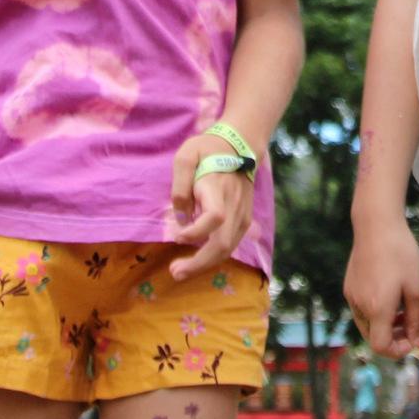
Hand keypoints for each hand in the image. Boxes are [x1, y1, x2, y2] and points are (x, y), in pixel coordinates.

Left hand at [168, 134, 255, 281]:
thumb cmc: (207, 149)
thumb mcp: (185, 156)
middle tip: (174, 272)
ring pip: (228, 249)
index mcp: (218, 188)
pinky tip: (197, 260)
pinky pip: (230, 245)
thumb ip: (179, 186)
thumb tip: (180, 218)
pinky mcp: (244, 220)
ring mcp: (242, 214)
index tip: (177, 236)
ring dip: (205, 264)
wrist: (239, 145)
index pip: (214, 217)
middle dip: (199, 263)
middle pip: (223, 243)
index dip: (196, 232)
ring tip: (181, 271)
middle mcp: (233, 205)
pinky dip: (214, 256)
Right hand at [344, 218, 418, 357]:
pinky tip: (390, 294)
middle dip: (393, 338)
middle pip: (373, 338)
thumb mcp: (417, 288)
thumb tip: (418, 345)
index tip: (412, 340)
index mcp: (377, 308)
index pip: (381, 347)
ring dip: (385, 325)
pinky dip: (376, 311)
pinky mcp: (349, 286)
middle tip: (412, 325)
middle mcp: (360, 306)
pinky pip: (361, 310)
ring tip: (403, 309)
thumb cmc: (401, 255)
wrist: (376, 225)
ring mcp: (352, 296)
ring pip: (367, 325)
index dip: (397, 351)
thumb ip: (417, 321)